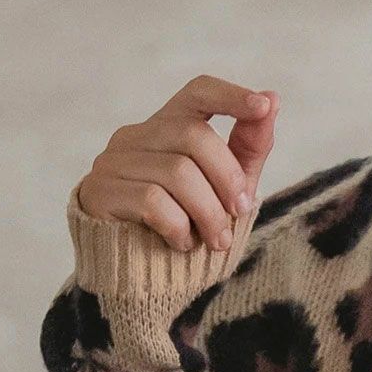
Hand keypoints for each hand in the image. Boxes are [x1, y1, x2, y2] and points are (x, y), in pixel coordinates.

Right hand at [76, 73, 279, 254]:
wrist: (144, 278)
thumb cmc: (188, 226)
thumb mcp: (227, 187)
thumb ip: (248, 147)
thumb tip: (272, 99)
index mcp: (168, 127)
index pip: (198, 92)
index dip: (230, 96)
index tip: (262, 106)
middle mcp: (136, 135)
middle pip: (194, 135)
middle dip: (227, 178)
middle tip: (239, 212)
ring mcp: (112, 161)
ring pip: (177, 172)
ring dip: (208, 213)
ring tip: (217, 241)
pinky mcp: (99, 192)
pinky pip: (152, 201)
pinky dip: (178, 227)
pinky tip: (182, 244)